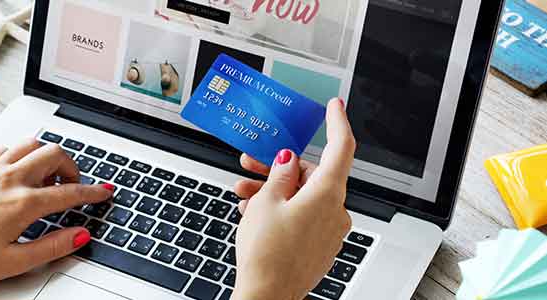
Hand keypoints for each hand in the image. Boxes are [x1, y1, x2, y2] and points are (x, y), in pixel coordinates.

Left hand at [0, 139, 113, 288]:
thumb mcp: (15, 261)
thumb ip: (53, 247)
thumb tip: (79, 236)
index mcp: (24, 204)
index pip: (70, 192)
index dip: (92, 193)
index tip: (103, 192)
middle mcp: (10, 179)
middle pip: (54, 155)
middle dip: (72, 167)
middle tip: (72, 184)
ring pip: (30, 144)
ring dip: (46, 155)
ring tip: (46, 176)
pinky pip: (5, 148)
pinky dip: (19, 154)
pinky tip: (17, 170)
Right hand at [231, 99, 355, 299]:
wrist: (267, 294)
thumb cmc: (268, 253)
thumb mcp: (267, 201)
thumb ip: (280, 174)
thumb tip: (289, 161)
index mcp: (327, 194)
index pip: (341, 148)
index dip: (337, 123)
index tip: (334, 107)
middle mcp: (335, 211)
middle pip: (312, 176)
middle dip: (279, 168)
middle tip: (251, 164)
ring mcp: (329, 231)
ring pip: (303, 198)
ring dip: (274, 192)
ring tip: (244, 196)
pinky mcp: (319, 247)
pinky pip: (303, 218)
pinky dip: (282, 211)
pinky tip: (256, 215)